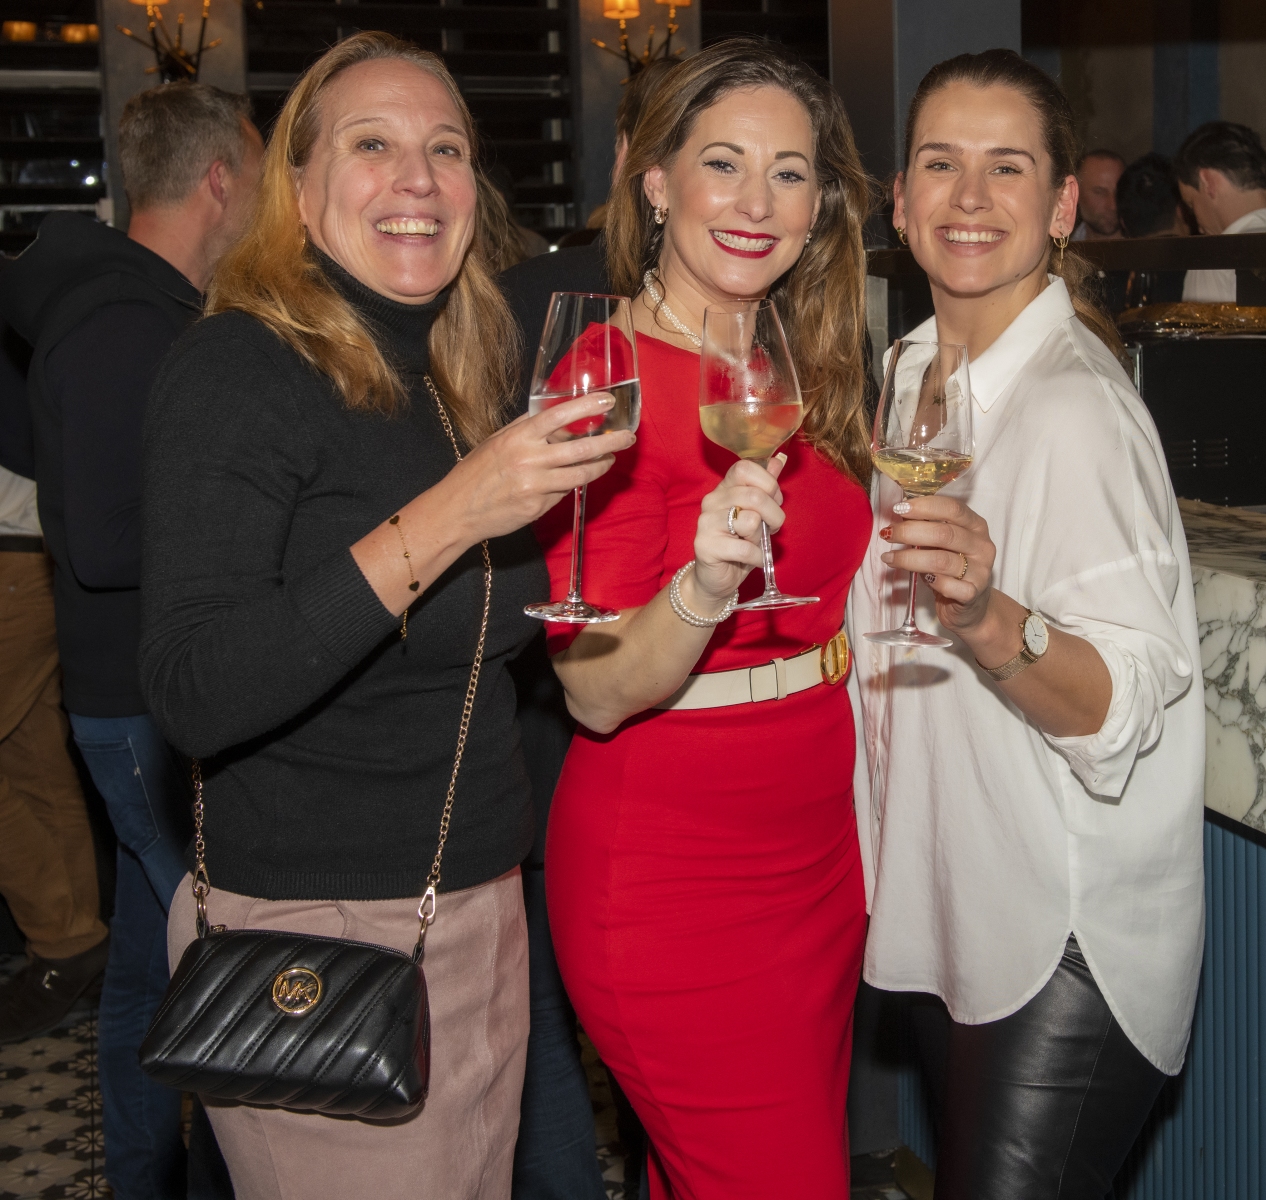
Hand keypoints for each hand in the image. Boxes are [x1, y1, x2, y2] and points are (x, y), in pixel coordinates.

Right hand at [440, 393, 635, 541]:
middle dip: (610, 442)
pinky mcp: (537, 507)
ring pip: (579, 475)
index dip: (586, 406)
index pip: (558, 416)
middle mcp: (529, 460)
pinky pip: (563, 493)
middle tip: (628, 437)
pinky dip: (572, 485)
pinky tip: (577, 478)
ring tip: (610, 459)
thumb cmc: (475, 473)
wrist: (456, 510)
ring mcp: (535, 486)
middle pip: (580, 449)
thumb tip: (555, 416)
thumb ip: (526, 429)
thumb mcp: (497, 441)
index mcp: (518, 437)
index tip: (607, 400)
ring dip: (600, 466)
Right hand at [687, 454, 786, 607]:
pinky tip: (754, 559)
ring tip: (756, 543)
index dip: (767, 483)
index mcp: (723, 488)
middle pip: (754, 496)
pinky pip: (745, 549)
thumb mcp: (757, 514)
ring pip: (751, 520)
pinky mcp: (705, 546)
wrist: (716, 578)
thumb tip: (778, 460)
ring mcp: (705, 523)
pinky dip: (758, 557)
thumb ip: (765, 487)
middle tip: (772, 528)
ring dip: (763, 537)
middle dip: (774, 514)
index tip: (774, 500)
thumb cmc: (739, 544)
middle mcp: (711, 501)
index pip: (744, 468)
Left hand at [880, 494, 995, 634]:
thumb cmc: (952, 569)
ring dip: (909, 558)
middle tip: (888, 534)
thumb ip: (929, 529)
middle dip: (910, 532)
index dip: (924, 506)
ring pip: (941, 561)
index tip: (898, 508)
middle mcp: (982, 546)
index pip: (953, 509)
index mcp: (976, 526)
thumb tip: (898, 517)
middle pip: (944, 534)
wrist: (971, 605)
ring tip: (889, 557)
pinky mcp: (972, 594)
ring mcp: (980, 571)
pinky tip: (917, 579)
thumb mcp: (944, 544)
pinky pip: (947, 585)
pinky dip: (929, 581)